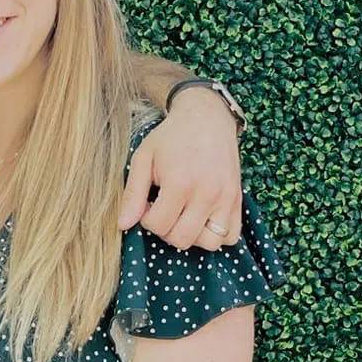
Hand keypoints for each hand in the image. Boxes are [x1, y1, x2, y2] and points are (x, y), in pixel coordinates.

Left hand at [119, 90, 242, 249]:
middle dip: (166, 230)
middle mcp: (206, 194)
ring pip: (210, 242)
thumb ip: (132, 194)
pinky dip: (216, 234)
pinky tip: (202, 218)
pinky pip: (231, 235)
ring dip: (192, 235)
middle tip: (164, 209)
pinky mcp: (238, 200)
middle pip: (182, 239)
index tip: (148, 203)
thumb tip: (123, 225)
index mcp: (179, 183)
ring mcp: (226, 198)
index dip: (146, 219)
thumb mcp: (143, 159)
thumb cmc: (171, 138)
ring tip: (183, 215)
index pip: (158, 225)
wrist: (206, 118)